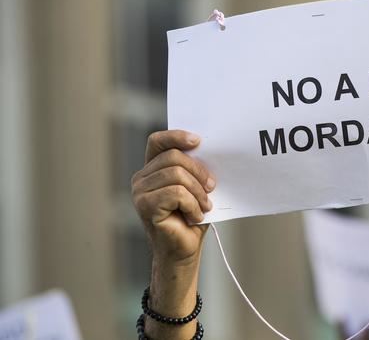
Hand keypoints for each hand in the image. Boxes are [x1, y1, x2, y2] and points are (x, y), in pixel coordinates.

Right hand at [132, 130, 213, 338]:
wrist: (185, 250)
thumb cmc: (191, 217)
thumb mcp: (196, 187)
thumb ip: (195, 168)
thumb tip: (208, 149)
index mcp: (152, 169)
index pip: (158, 141)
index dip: (177, 136)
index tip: (199, 141)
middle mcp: (141, 178)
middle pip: (174, 157)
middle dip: (199, 172)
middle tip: (211, 188)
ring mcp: (140, 192)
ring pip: (177, 175)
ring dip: (198, 192)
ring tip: (204, 206)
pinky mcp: (145, 206)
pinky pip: (176, 193)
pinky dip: (192, 204)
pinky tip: (195, 216)